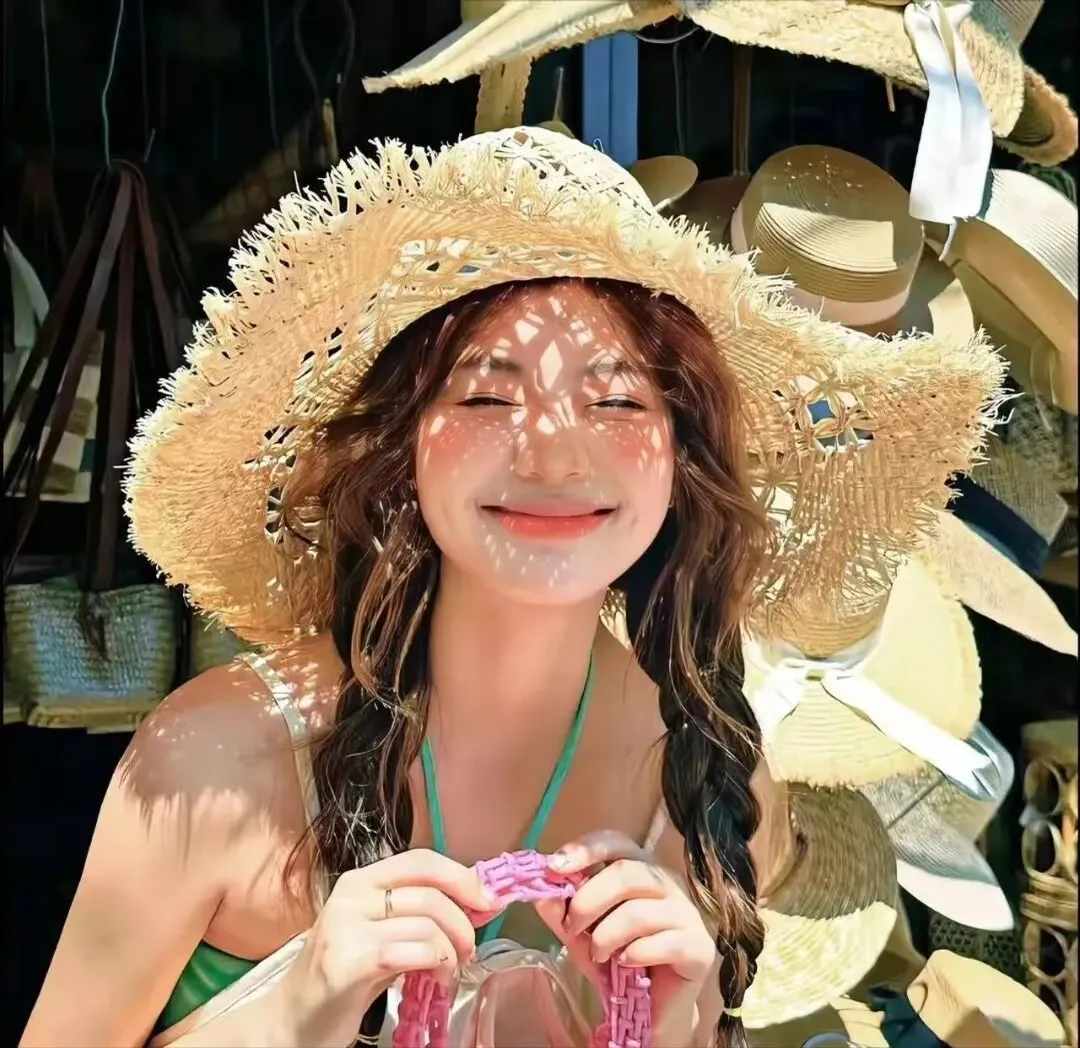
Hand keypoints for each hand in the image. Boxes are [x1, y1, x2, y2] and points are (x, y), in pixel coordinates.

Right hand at [275, 849, 499, 1047]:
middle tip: (469, 949)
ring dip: (452, 951)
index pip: (422, 860)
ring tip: (449, 971)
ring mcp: (347, 925)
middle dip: (464, 921)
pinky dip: (437, 965)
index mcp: (360, 880)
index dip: (462, 876)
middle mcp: (351, 894)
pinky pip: (415, 951)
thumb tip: (476, 900)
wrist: (293, 1021)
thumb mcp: (380, 933)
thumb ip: (417, 914)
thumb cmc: (343, 976)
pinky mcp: (350, 960)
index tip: (489, 900)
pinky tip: (435, 981)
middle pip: (430, 892)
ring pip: (427, 923)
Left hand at [534, 831, 715, 1045]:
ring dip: (607, 935)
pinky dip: (634, 954)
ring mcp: (687, 914)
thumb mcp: (580, 933)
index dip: (587, 848)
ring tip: (598, 954)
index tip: (556, 866)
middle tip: (572, 927)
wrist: (651, 1009)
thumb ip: (561, 911)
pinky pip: (663, 943)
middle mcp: (668, 883)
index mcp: (640, 869)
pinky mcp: (699, 947)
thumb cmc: (618, 959)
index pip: (617, 842)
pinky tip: (626, 964)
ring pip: (639, 910)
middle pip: (627, 871)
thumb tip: (541, 892)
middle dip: (589, 900)